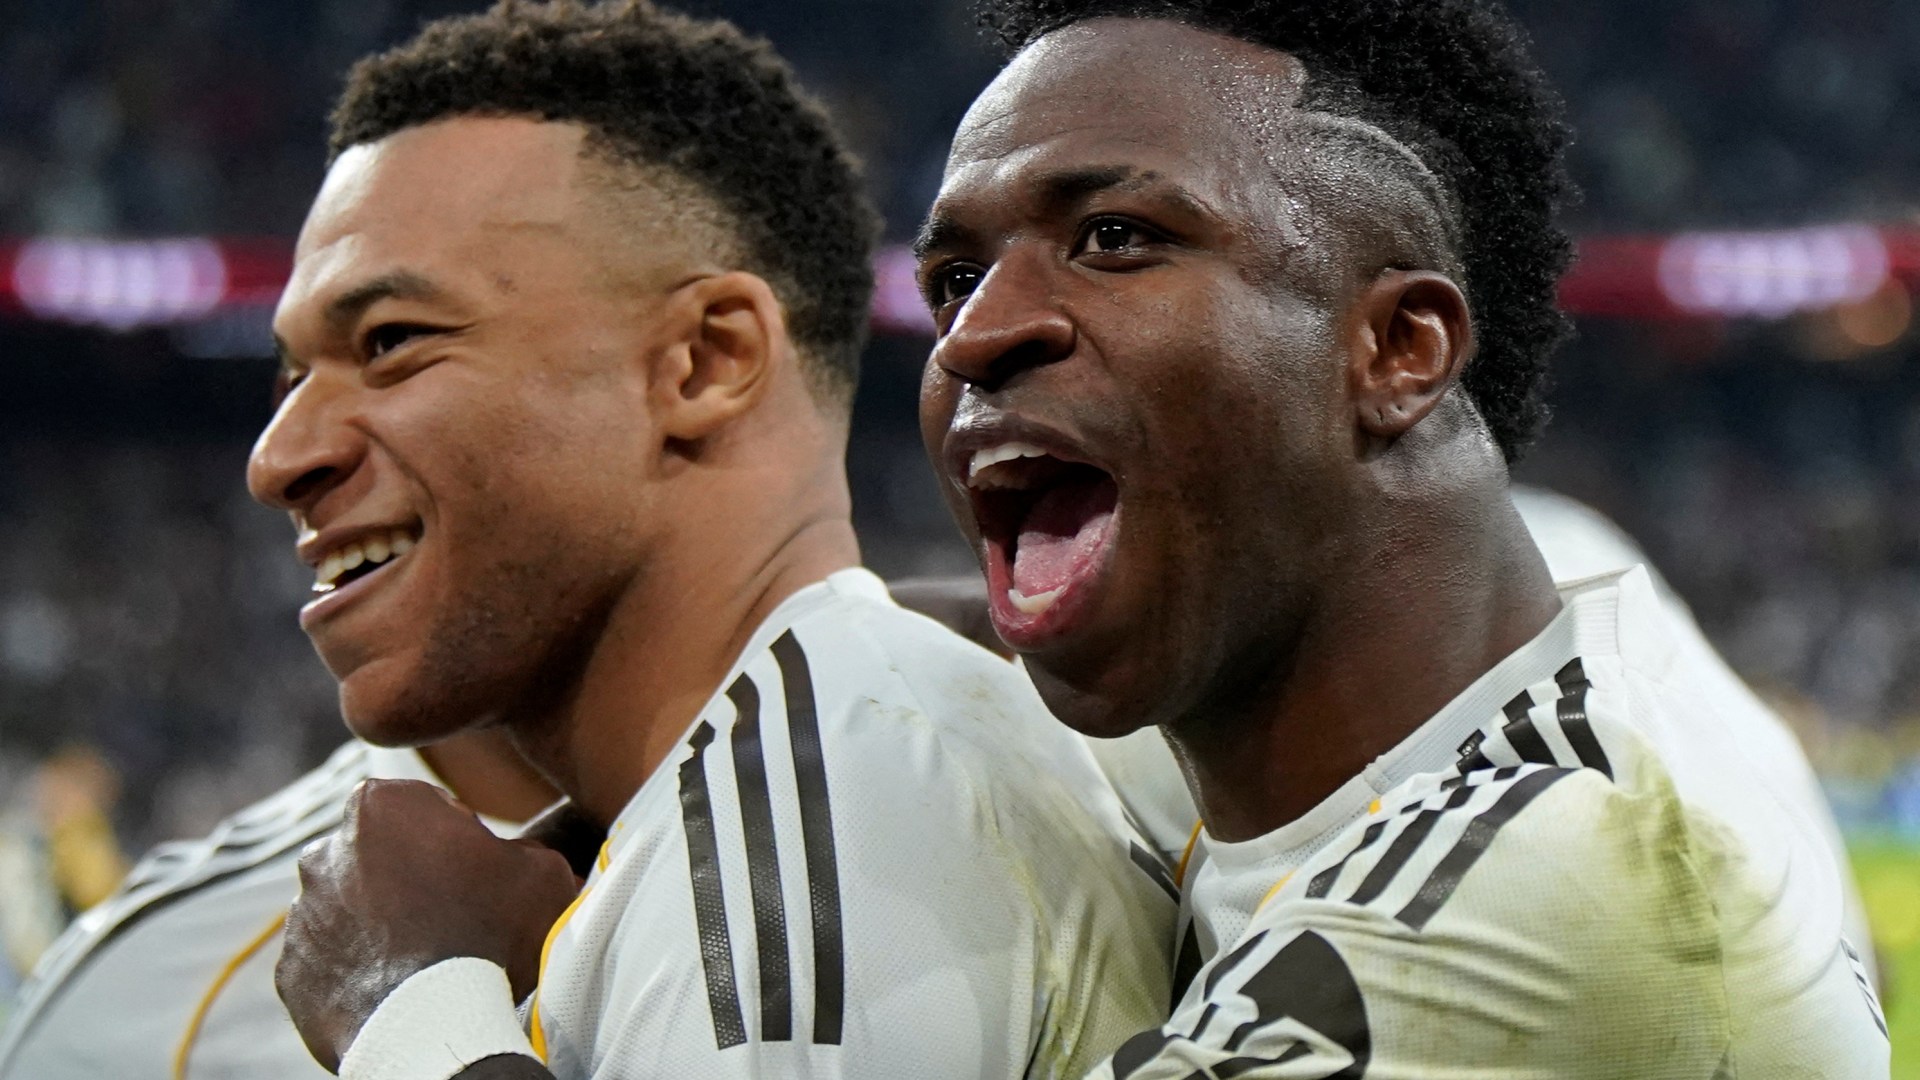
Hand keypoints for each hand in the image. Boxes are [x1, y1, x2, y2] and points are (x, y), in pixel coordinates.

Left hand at [276, 779, 579, 1070]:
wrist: (435, 1027)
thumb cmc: (489, 937)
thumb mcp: (542, 872)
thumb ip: (527, 848)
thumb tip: (522, 859)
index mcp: (382, 805)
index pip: (425, 807)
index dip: (457, 838)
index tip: (477, 871)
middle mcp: (327, 850)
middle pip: (380, 854)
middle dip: (409, 876)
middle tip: (454, 915)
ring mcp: (302, 913)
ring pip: (350, 907)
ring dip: (381, 923)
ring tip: (426, 957)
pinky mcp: (291, 970)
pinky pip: (331, 961)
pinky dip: (359, 969)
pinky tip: (398, 985)